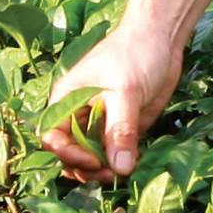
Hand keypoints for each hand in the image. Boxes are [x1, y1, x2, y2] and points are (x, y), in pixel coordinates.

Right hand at [40, 17, 185, 183]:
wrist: (161, 37)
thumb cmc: (135, 54)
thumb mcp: (125, 90)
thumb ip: (120, 129)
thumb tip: (120, 169)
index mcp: (66, 100)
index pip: (51, 137)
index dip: (67, 154)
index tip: (93, 162)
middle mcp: (78, 115)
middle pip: (69, 154)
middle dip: (85, 169)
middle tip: (111, 174)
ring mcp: (100, 123)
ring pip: (92, 158)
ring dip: (102, 171)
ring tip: (122, 172)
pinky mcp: (122, 128)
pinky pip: (115, 154)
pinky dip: (121, 163)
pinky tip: (134, 164)